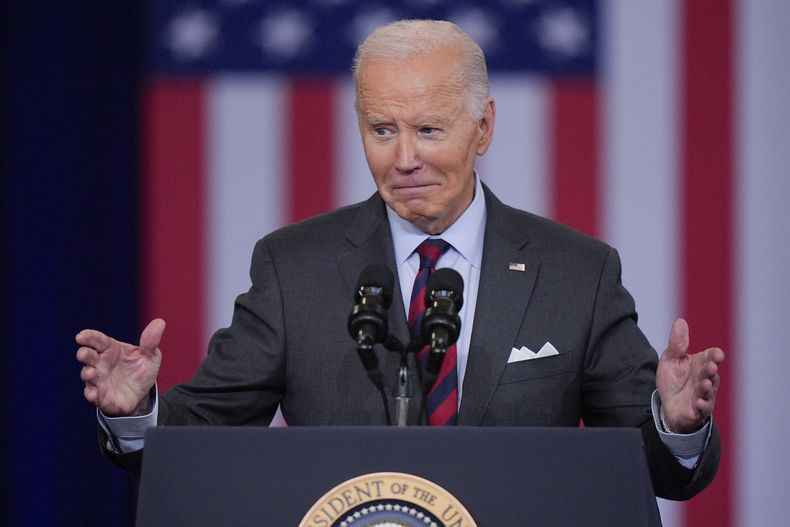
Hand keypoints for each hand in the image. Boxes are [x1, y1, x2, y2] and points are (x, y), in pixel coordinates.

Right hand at [76, 319, 164, 416]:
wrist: (142, 394)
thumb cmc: (141, 370)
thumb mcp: (150, 355)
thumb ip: (151, 341)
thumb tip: (160, 322)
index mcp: (111, 349)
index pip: (98, 340)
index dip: (89, 337)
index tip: (81, 336)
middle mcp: (101, 363)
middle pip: (88, 356)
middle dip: (84, 354)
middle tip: (83, 353)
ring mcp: (99, 380)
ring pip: (88, 375)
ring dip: (88, 374)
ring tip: (91, 373)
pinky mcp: (101, 396)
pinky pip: (93, 395)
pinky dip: (92, 394)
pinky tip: (94, 394)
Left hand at [656, 318, 724, 432]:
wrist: (667, 405)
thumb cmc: (673, 380)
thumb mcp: (670, 359)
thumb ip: (677, 344)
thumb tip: (680, 321)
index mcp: (700, 364)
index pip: (711, 357)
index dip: (715, 355)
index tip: (716, 355)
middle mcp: (705, 379)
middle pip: (711, 373)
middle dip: (711, 370)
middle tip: (710, 367)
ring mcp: (703, 395)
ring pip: (708, 391)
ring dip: (707, 388)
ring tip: (704, 384)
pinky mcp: (697, 410)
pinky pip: (702, 409)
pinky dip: (701, 406)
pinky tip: (698, 403)